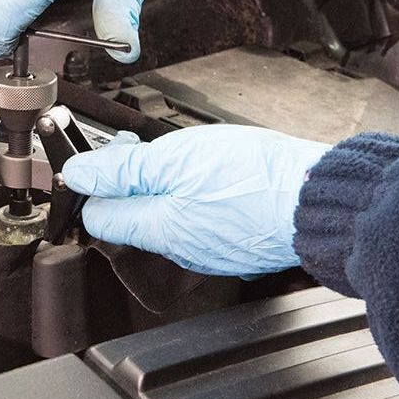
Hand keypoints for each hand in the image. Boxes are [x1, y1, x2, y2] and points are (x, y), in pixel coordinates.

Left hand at [62, 125, 330, 275]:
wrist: (321, 198)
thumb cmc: (257, 178)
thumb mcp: (176, 158)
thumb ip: (122, 169)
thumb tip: (76, 175)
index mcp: (159, 230)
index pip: (99, 218)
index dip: (93, 185)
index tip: (98, 159)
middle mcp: (181, 250)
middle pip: (133, 216)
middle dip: (130, 181)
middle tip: (144, 148)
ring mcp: (211, 250)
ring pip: (169, 216)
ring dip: (166, 186)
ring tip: (188, 156)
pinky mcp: (237, 244)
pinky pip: (202, 220)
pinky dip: (199, 197)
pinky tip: (216, 175)